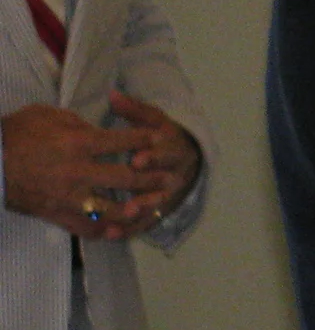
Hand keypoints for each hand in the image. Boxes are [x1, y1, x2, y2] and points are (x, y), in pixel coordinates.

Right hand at [4, 103, 154, 237]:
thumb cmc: (14, 133)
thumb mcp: (47, 115)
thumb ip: (77, 122)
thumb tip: (96, 129)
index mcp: (77, 142)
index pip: (123, 141)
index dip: (145, 139)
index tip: (161, 139)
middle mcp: (78, 171)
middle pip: (126, 177)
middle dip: (152, 177)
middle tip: (170, 178)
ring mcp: (67, 196)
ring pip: (111, 209)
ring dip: (135, 208)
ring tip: (151, 205)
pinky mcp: (54, 214)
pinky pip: (85, 228)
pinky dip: (103, 230)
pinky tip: (117, 228)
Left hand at [108, 92, 201, 222]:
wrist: (187, 160)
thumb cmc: (163, 137)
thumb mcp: (153, 120)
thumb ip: (134, 110)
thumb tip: (114, 95)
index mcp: (176, 149)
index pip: (168, 152)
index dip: (154, 157)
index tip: (137, 159)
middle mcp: (175, 175)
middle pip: (163, 184)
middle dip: (146, 189)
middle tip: (129, 196)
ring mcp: (167, 195)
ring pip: (154, 206)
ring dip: (138, 212)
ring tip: (122, 216)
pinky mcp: (157, 212)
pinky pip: (143, 223)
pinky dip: (129, 229)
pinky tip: (111, 235)